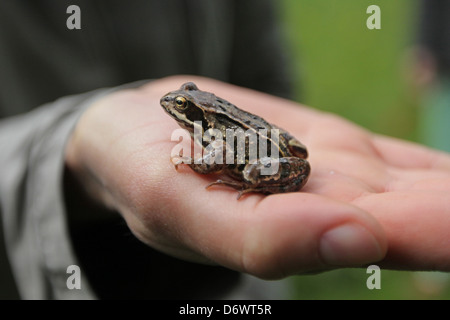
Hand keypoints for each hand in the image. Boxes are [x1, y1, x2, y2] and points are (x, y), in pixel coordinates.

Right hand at [65, 75, 449, 277]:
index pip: (390, 244)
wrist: (139, 128)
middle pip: (432, 223)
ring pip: (431, 193)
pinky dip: (448, 176)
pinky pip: (408, 164)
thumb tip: (355, 242)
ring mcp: (337, 181)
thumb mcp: (176, 203)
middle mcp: (325, 216)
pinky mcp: (336, 152)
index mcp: (289, 237)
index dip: (448, 235)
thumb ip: (255, 235)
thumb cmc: (142, 168)